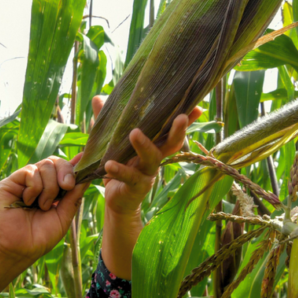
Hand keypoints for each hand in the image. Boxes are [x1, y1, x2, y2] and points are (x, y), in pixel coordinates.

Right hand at [0, 157, 87, 263]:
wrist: (18, 249)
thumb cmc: (39, 238)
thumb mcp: (63, 217)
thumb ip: (74, 196)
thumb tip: (86, 177)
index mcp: (52, 190)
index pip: (63, 169)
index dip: (74, 165)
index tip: (86, 165)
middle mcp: (38, 182)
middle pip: (55, 161)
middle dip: (66, 172)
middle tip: (67, 187)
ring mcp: (24, 181)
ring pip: (45, 165)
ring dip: (49, 188)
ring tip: (43, 206)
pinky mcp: (10, 182)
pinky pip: (30, 172)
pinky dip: (34, 188)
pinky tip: (28, 203)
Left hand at [95, 95, 201, 216]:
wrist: (117, 200)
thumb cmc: (119, 165)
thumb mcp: (111, 142)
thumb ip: (106, 121)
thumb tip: (99, 98)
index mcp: (154, 144)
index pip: (171, 129)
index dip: (186, 120)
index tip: (198, 107)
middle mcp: (155, 157)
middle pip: (172, 143)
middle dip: (178, 130)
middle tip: (180, 117)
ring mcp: (147, 173)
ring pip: (152, 158)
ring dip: (144, 145)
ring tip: (134, 133)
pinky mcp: (136, 187)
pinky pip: (129, 178)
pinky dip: (120, 170)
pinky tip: (110, 165)